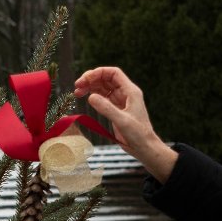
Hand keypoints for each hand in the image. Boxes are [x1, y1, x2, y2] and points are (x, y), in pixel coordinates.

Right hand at [74, 66, 176, 182]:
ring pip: (102, 88)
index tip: (86, 79)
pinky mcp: (115, 109)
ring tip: (77, 92)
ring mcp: (119, 101)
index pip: (113, 73)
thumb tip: (90, 97)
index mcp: (130, 91)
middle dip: (91, 79)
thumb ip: (106, 108)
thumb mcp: (122, 121)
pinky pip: (102, 98)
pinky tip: (85, 98)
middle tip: (77, 85)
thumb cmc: (138, 134)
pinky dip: (92, 96)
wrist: (144, 147)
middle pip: (106, 79)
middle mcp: (124, 93)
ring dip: (90, 87)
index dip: (99, 72)